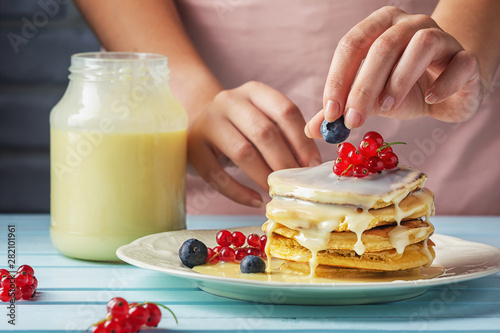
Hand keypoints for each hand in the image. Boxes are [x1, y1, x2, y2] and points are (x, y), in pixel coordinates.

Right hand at [188, 81, 321, 206]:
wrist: (195, 123)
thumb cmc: (239, 127)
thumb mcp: (261, 118)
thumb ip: (284, 133)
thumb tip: (311, 164)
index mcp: (254, 91)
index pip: (285, 111)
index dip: (303, 141)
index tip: (313, 166)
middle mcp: (229, 101)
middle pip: (265, 132)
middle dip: (285, 162)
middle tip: (296, 184)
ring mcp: (208, 123)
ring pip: (243, 152)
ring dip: (264, 176)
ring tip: (277, 191)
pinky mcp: (193, 147)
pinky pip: (217, 175)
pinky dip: (239, 192)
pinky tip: (256, 200)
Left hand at [305, 6, 482, 137]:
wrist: (447, 91)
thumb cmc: (403, 89)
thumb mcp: (368, 99)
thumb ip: (341, 109)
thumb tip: (311, 130)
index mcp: (380, 27)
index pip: (352, 44)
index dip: (338, 78)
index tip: (331, 111)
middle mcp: (410, 24)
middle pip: (383, 46)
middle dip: (363, 86)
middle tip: (353, 120)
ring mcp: (443, 37)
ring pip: (421, 44)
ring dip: (400, 79)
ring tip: (387, 107)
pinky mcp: (466, 58)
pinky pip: (459, 64)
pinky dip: (443, 83)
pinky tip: (430, 100)